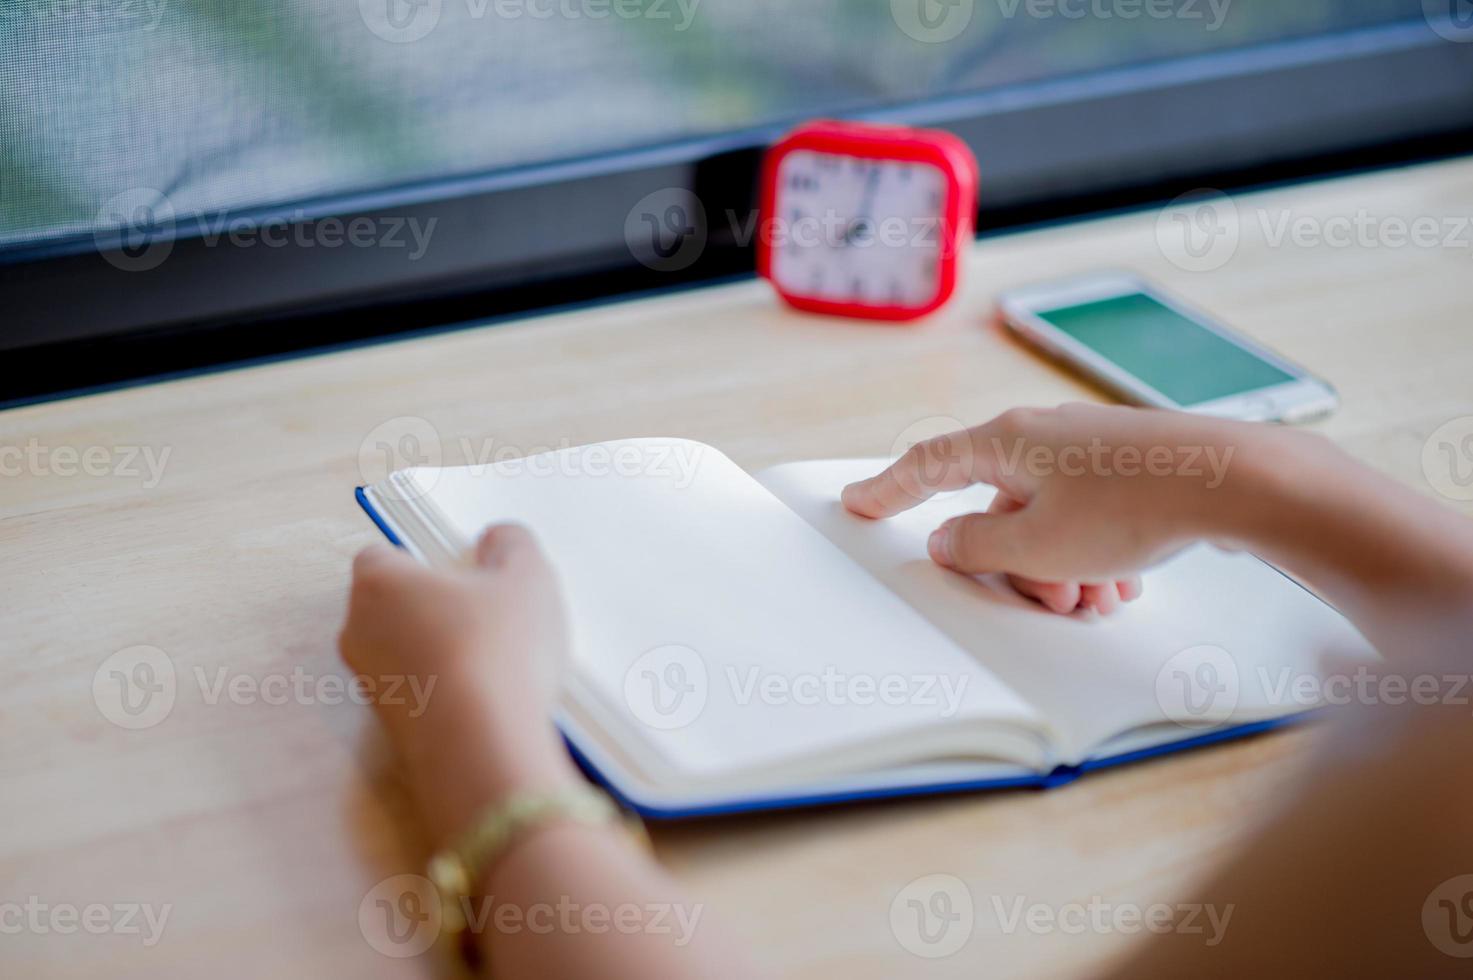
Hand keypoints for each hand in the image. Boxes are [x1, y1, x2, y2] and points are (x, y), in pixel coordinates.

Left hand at [339, 525, 578, 843]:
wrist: (482, 747)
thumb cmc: (495, 650)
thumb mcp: (526, 577)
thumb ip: (511, 544)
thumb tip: (499, 539)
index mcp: (378, 583)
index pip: (382, 556)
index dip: (423, 559)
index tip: (463, 569)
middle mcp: (359, 632)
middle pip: (394, 605)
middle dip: (435, 605)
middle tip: (488, 611)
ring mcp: (372, 685)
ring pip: (406, 652)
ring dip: (442, 650)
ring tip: (498, 658)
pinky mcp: (391, 728)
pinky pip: (420, 693)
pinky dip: (448, 689)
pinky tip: (491, 696)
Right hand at [842, 403, 1274, 613]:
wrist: (1235, 482)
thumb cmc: (1132, 506)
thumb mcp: (1036, 545)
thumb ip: (977, 546)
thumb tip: (949, 539)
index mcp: (1008, 443)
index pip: (928, 465)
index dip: (887, 490)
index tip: (857, 503)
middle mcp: (1045, 436)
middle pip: (1000, 508)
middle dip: (1018, 566)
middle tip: (1050, 601)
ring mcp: (1092, 448)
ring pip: (1050, 520)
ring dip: (1063, 571)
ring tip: (1100, 600)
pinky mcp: (1132, 464)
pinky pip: (1091, 518)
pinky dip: (1095, 556)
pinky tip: (1125, 584)